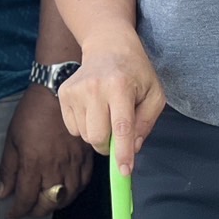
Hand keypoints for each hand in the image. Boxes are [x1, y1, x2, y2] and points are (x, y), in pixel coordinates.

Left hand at [0, 84, 93, 218]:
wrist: (57, 90)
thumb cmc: (31, 113)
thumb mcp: (12, 139)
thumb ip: (8, 169)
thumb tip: (2, 194)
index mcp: (33, 164)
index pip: (25, 199)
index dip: (18, 211)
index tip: (12, 215)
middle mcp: (55, 167)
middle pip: (48, 202)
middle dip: (36, 211)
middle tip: (29, 210)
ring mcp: (73, 162)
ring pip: (68, 196)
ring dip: (57, 204)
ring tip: (48, 203)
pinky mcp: (86, 155)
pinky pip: (84, 181)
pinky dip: (75, 191)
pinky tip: (68, 190)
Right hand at [57, 33, 164, 176]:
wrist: (108, 46)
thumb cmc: (135, 71)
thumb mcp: (154, 93)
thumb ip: (147, 122)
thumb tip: (133, 148)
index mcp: (120, 86)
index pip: (121, 127)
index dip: (123, 153)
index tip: (124, 172)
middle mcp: (94, 87)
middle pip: (97, 137)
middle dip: (110, 145)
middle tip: (118, 132)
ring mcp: (76, 90)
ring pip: (84, 135)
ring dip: (97, 133)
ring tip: (106, 111)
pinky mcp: (64, 93)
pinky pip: (73, 129)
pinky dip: (84, 127)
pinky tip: (93, 108)